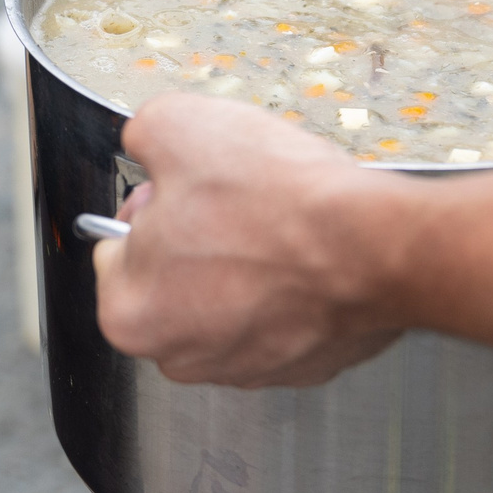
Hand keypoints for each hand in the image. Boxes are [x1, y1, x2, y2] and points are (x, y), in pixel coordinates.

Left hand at [92, 93, 409, 387]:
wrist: (374, 244)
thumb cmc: (274, 199)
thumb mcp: (174, 125)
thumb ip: (140, 136)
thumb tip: (144, 141)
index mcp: (129, 312)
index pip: (118, 245)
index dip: (152, 201)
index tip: (186, 185)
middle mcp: (180, 356)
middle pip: (171, 277)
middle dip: (196, 238)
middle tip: (235, 200)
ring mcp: (244, 368)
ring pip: (226, 298)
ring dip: (244, 263)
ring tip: (277, 223)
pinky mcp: (300, 366)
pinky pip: (279, 317)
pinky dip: (289, 288)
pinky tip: (307, 253)